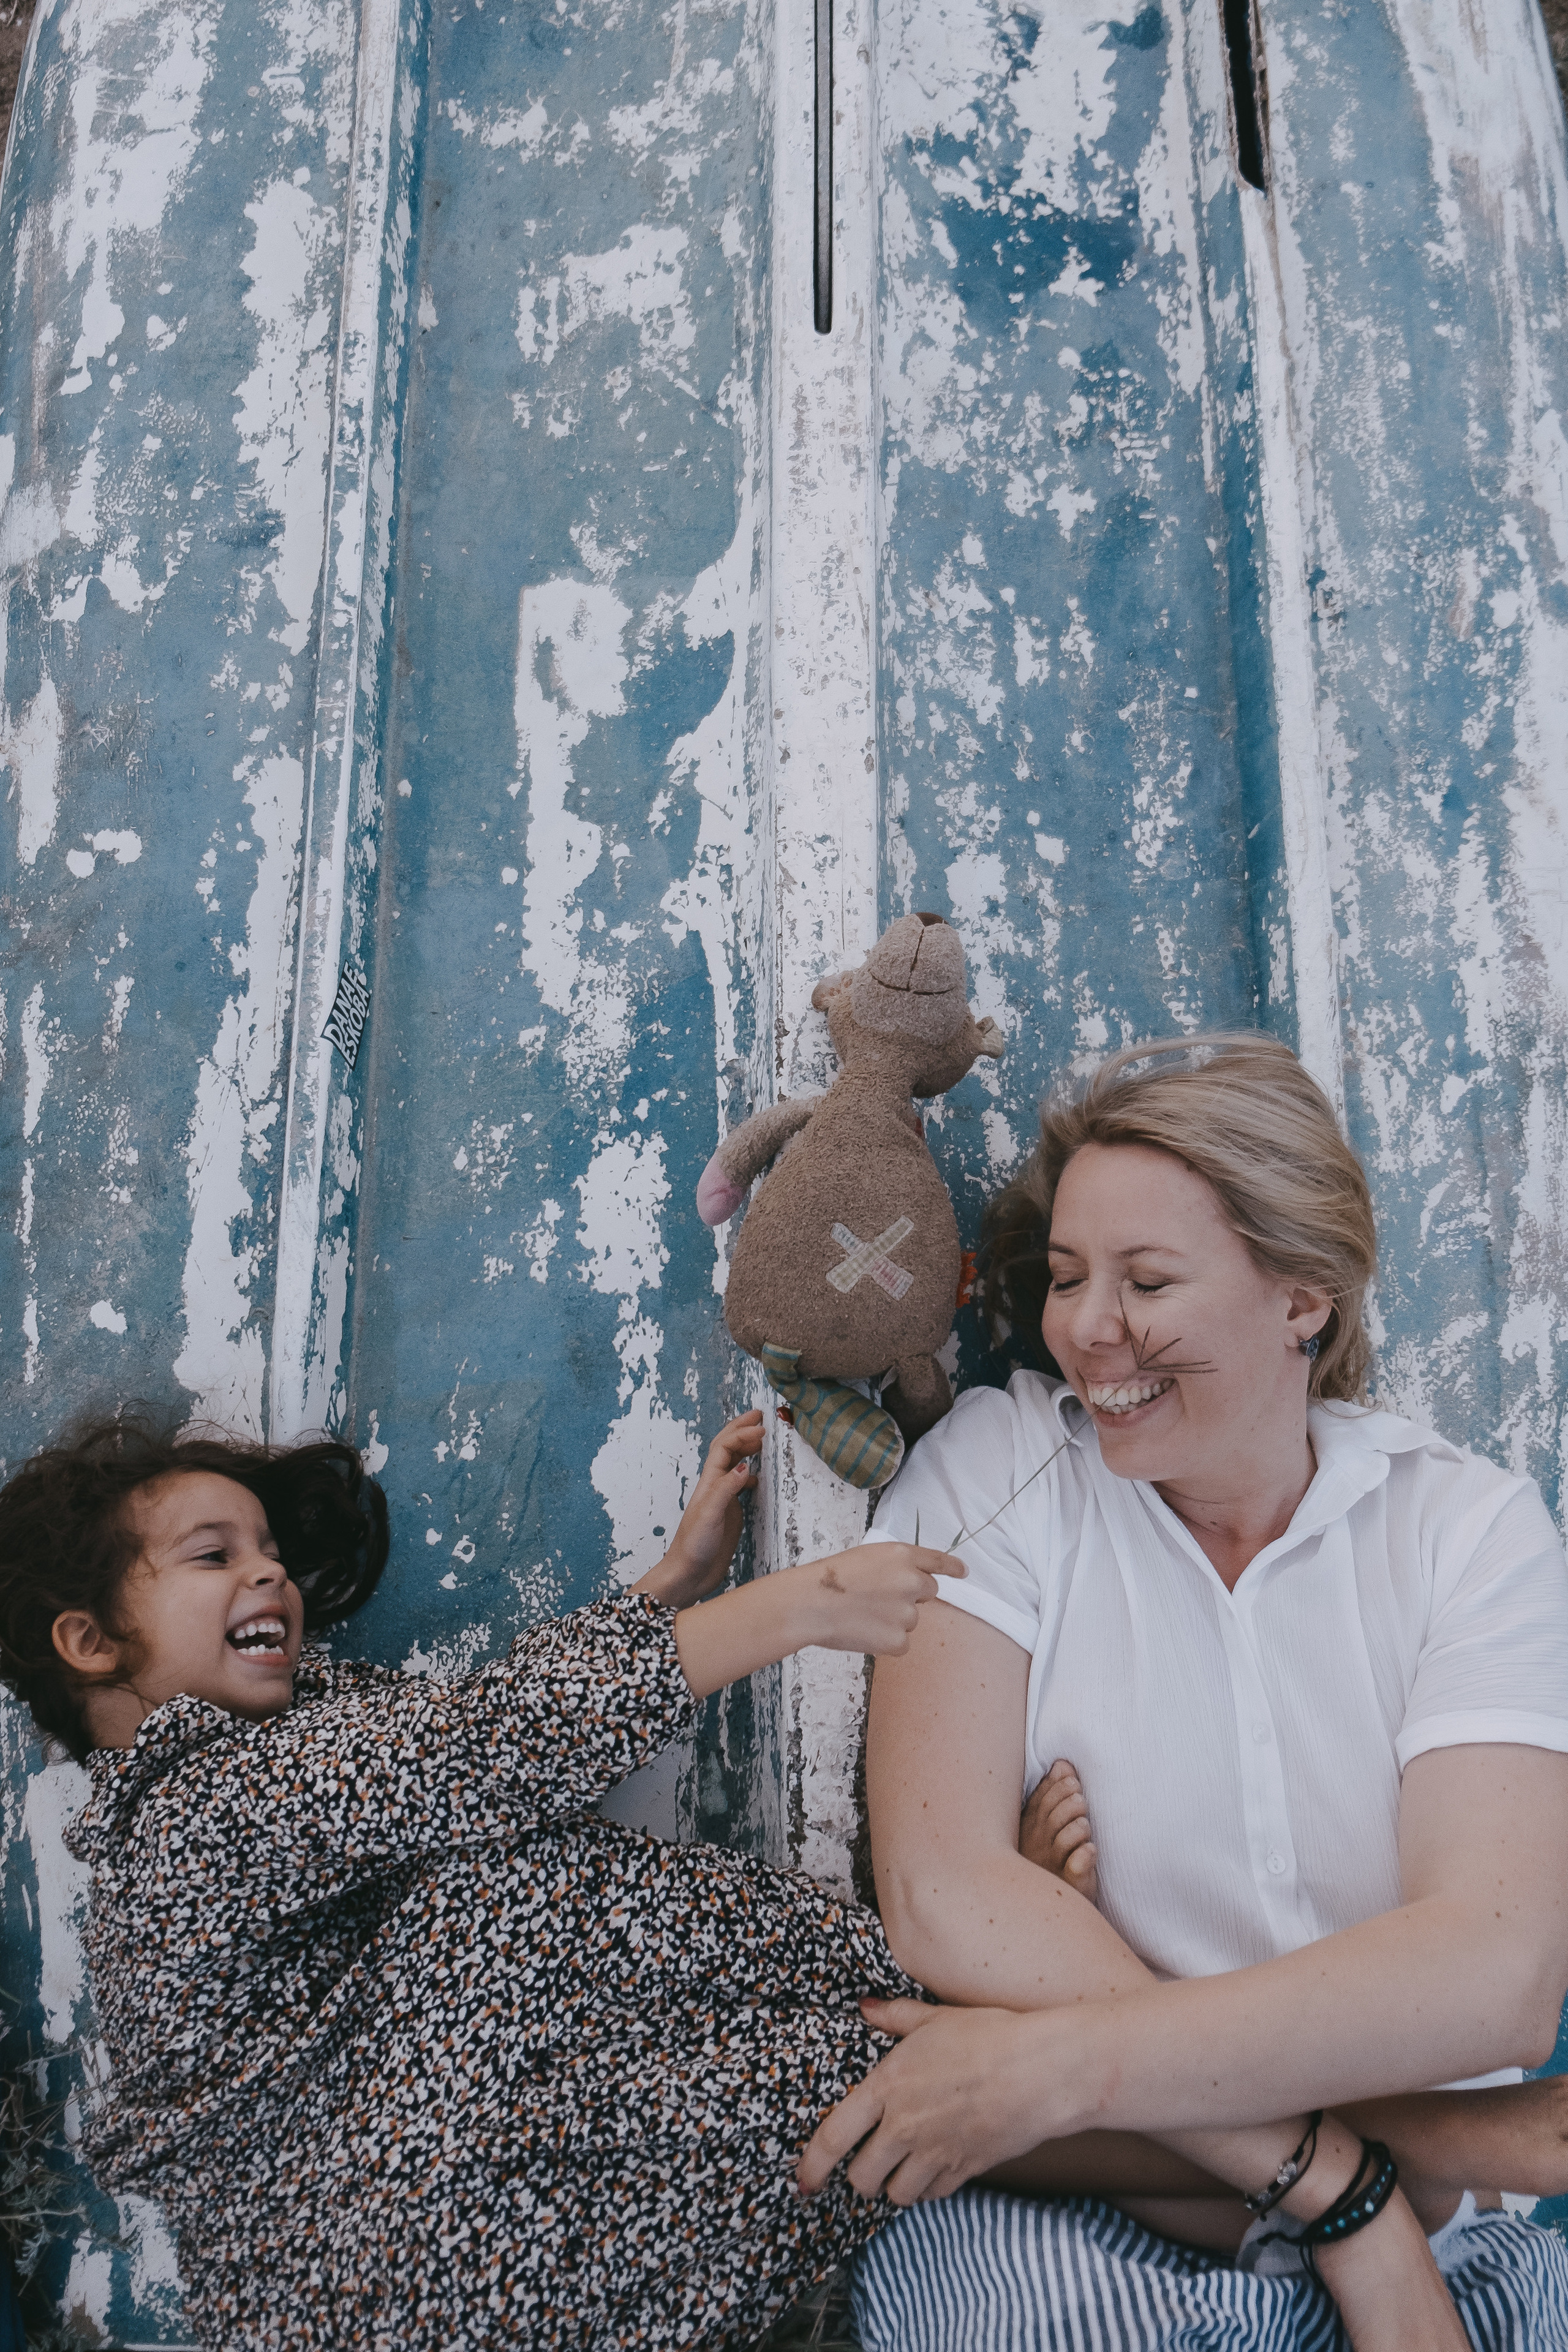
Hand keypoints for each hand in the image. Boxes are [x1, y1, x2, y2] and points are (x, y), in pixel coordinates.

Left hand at [633, 1412, 761, 1608]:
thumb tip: (747, 1466)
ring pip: (734, 1464)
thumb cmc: (693, 1546)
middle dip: (741, 1430)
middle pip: (727, 1449)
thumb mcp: (711, 1515)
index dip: (742, 1434)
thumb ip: (727, 1489)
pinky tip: (758, 1478)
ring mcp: (722, 1499)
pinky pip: (740, 1486)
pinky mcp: (729, 1514)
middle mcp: (715, 1487)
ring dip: (746, 1448)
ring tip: (762, 1439)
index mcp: (709, 1483)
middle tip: (761, 1416)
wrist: (688, 1573)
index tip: (764, 1429)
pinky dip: (750, 1474)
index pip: (725, 1448)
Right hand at [782, 1543, 964, 1656]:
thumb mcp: (866, 1557)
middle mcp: (912, 1582)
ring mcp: (908, 1613)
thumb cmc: (830, 1578)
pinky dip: (886, 1641)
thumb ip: (893, 1567)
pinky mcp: (899, 1640)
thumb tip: (907, 1585)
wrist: (812, 1603)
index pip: (936, 1560)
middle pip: (927, 1592)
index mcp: (902, 1556)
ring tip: (862, 1614)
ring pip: (911, 1620)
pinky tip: (863, 1632)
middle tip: (879, 1598)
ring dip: (893, 1620)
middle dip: (911, 1596)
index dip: (952, 1567)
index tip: (963, 1572)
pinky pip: (901, 1643)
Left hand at [797, 1996, 1070, 2205]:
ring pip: (897, 2194)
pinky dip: (930, 2186)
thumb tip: (865, 2008)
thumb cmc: (990, 2035)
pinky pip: (934, 2194)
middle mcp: (905, 2127)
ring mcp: (936, 2153)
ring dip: (895, 2185)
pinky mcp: (966, 2170)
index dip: (812, 2165)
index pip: (834, 2137)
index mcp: (888, 2087)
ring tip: (903, 2165)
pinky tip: (937, 2165)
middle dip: (861, 2176)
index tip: (803, 2181)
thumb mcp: (936, 2018)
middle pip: (862, 2178)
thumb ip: (894, 2016)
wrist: (1044, 2070)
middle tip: (871, 2161)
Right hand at [1019, 1758, 1098, 1903]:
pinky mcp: (1071, 1881)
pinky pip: (1076, 1865)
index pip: (1041, 1800)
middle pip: (1052, 1816)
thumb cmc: (1054, 1856)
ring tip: (1085, 1824)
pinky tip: (1091, 1849)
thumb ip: (1054, 1793)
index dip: (1058, 1786)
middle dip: (1069, 1801)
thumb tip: (1062, 1763)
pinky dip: (1085, 1855)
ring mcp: (1053, 1864)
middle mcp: (1038, 1845)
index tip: (1074, 1781)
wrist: (1056, 1902)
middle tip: (1082, 1798)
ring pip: (1065, 1838)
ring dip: (1078, 1826)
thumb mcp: (1050, 1823)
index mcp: (1031, 1827)